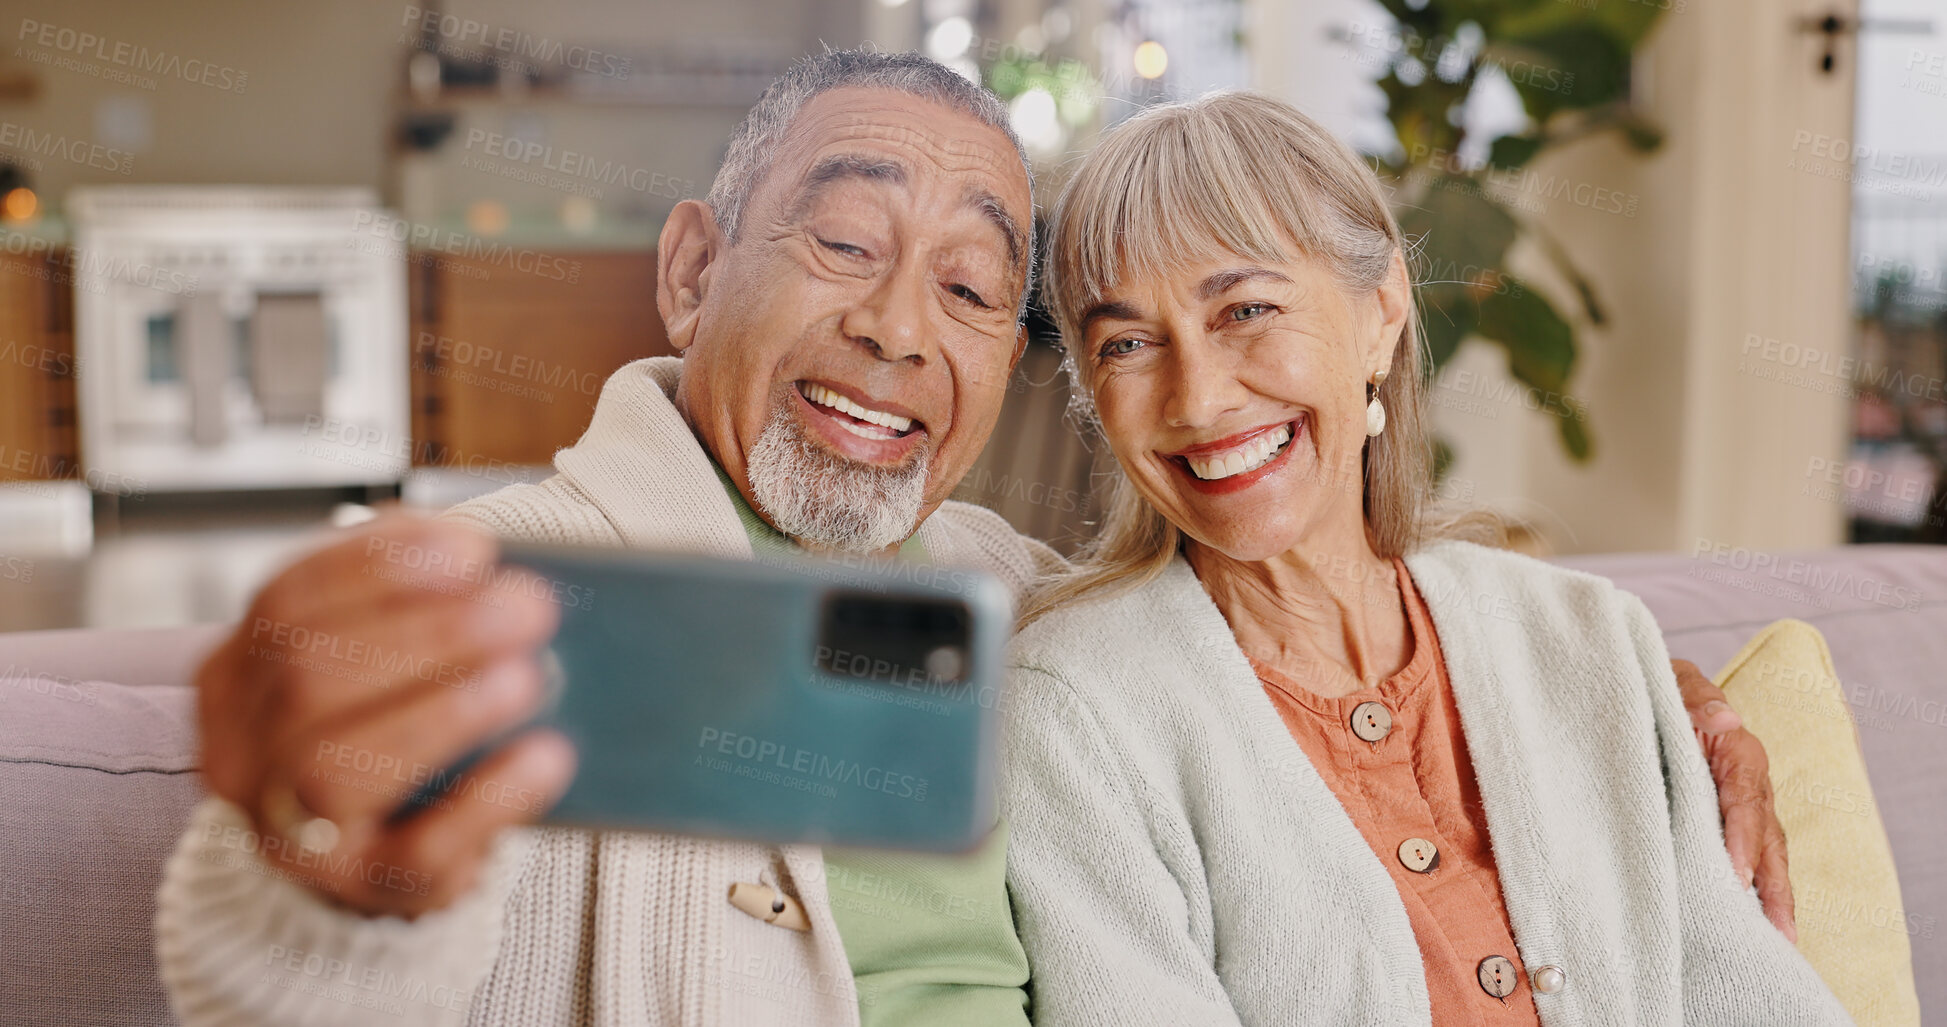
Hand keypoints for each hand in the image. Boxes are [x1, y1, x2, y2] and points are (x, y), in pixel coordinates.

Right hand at [195, 510, 575, 916]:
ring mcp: (291, 833)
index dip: (378, 568)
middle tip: (527, 607)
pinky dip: (488, 798)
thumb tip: (484, 559)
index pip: (284, 603)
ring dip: (445, 712)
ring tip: (528, 677)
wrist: (381, 846)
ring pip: (340, 769)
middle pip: (309, 679)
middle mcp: (244, 754)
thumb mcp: (376, 652)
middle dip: (430, 634)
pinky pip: (418, 850)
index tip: (472, 549)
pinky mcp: (365, 888)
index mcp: (237, 675)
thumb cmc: (386, 723)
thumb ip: (411, 599)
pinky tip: (545, 756)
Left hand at [1672, 658, 1795, 941]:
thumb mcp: (1671, 681)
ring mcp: (1739, 808)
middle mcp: (1748, 784)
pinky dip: (1752, 891)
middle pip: (1767, 839)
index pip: (1745, 800)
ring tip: (1777, 944)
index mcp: (1738, 751)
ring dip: (1771, 899)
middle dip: (1773, 886)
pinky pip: (1744, 859)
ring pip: (1763, 856)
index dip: (1742, 837)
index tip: (1735, 874)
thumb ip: (1694, 695)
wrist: (1642, 691)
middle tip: (1776, 933)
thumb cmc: (1657, 686)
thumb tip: (1726, 718)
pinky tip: (1748, 928)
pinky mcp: (1722, 825)